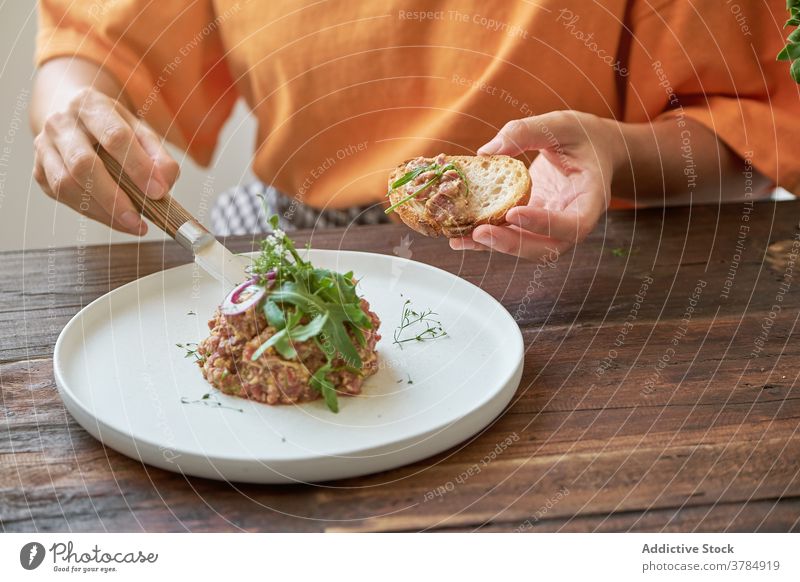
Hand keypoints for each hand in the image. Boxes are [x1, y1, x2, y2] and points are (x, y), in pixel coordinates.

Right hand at [32, 87, 178, 234]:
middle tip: (138, 220)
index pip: (115, 137)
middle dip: (113, 197)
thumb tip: (164, 182)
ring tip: (131, 224)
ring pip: (67, 184)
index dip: (138, 167)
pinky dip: (92, 212)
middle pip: (83, 163)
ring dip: (102, 211)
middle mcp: (62, 123)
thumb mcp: (141, 132)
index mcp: (91, 105)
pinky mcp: (39, 169)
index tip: (157, 192)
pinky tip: (114, 219)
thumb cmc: (112, 127)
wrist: (74, 118)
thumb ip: (159, 156)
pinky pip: (63, 196)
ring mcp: (45, 146)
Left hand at [450, 110, 616, 260]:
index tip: (514, 213)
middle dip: (512, 244)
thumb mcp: (561, 124)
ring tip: (459, 239)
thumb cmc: (582, 136)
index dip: (544, 224)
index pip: (574, 224)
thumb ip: (527, 132)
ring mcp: (551, 227)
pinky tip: (459, 235)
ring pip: (524, 247)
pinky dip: (486, 238)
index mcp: (591, 199)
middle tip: (480, 233)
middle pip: (546, 247)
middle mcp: (572, 220)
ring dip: (492, 246)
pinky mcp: (532, 224)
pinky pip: (511, 236)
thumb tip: (487, 151)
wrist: (593, 149)